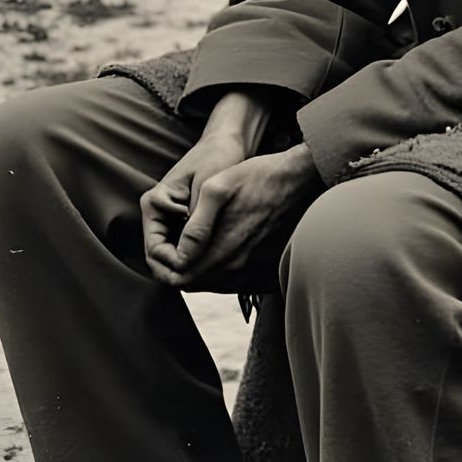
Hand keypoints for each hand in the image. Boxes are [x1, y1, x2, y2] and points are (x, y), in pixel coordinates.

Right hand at [140, 124, 249, 278]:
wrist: (227, 142)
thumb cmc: (216, 157)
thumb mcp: (206, 189)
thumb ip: (195, 223)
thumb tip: (187, 258)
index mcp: (154, 204)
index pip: (154, 251)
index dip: (176, 265)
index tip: (202, 268)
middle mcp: (157, 213)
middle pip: (160, 258)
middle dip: (182, 271)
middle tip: (212, 276)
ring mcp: (170, 218)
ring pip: (174, 256)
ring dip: (191, 265)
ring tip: (219, 270)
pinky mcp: (184, 220)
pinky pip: (186, 247)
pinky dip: (199, 255)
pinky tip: (220, 258)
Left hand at [146, 145, 321, 290]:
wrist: (299, 180)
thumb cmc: (257, 177)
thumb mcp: (217, 189)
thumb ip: (195, 225)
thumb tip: (178, 255)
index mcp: (221, 252)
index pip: (176, 276)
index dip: (161, 262)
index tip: (162, 243)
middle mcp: (237, 270)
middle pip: (191, 283)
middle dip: (175, 267)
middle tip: (172, 243)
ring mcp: (253, 273)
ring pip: (211, 284)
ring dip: (197, 268)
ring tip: (192, 243)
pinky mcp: (265, 271)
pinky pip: (233, 282)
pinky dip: (219, 270)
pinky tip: (219, 247)